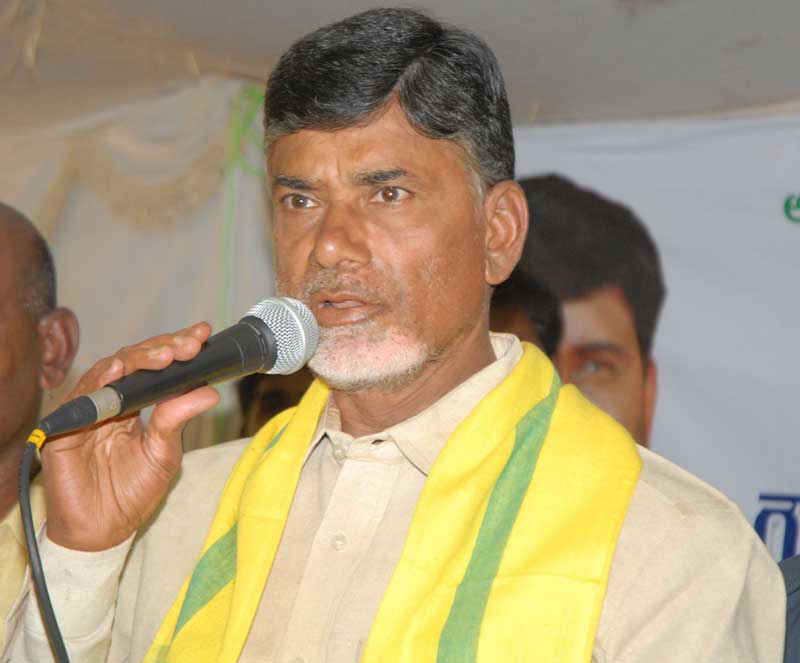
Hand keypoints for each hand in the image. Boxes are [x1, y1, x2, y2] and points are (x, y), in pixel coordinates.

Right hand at [40, 322, 219, 551]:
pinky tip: (116, 370)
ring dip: (138, 360)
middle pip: (135, 361)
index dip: (176, 347)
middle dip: (164, 349)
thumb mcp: (165, 453)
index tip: (202, 335)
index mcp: (136, 403)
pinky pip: (81, 398)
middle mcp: (111, 400)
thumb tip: (210, 392)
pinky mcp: (66, 428)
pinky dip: (98, 382)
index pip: (156, 366)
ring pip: (109, 371)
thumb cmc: (133, 492)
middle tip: (189, 345)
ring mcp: (88, 411)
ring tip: (164, 354)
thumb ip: (178, 419)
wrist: (103, 530)